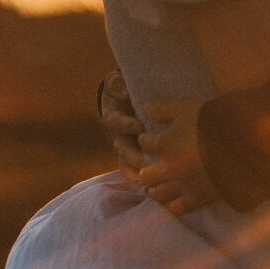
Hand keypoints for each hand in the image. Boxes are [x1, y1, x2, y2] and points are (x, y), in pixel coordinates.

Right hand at [99, 69, 146, 183]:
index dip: (126, 125)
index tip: (138, 126)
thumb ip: (120, 87)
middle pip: (122, 149)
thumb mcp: (118, 85)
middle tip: (146, 161)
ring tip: (151, 178)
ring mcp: (124, 147)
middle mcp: (117, 136)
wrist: (121, 97)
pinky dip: (143, 177)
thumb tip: (125, 92)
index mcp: (113, 118)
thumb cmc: (122, 90)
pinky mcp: (133, 155)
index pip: (116, 122)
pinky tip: (156, 184)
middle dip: (133, 156)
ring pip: (127, 163)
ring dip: (138, 171)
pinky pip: (135, 169)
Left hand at [138, 98, 220, 215]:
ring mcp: (181, 185)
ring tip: (155, 188)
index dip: (145, 139)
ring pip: (157, 194)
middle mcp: (167, 168)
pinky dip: (170, 206)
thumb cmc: (213, 122)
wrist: (241, 142)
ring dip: (154, 190)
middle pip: (145, 175)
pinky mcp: (195, 198)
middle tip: (146, 169)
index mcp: (164, 144)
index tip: (148, 139)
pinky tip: (170, 203)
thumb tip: (144, 108)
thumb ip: (163, 109)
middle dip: (144, 171)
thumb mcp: (186, 108)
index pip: (144, 143)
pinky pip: (175, 209)